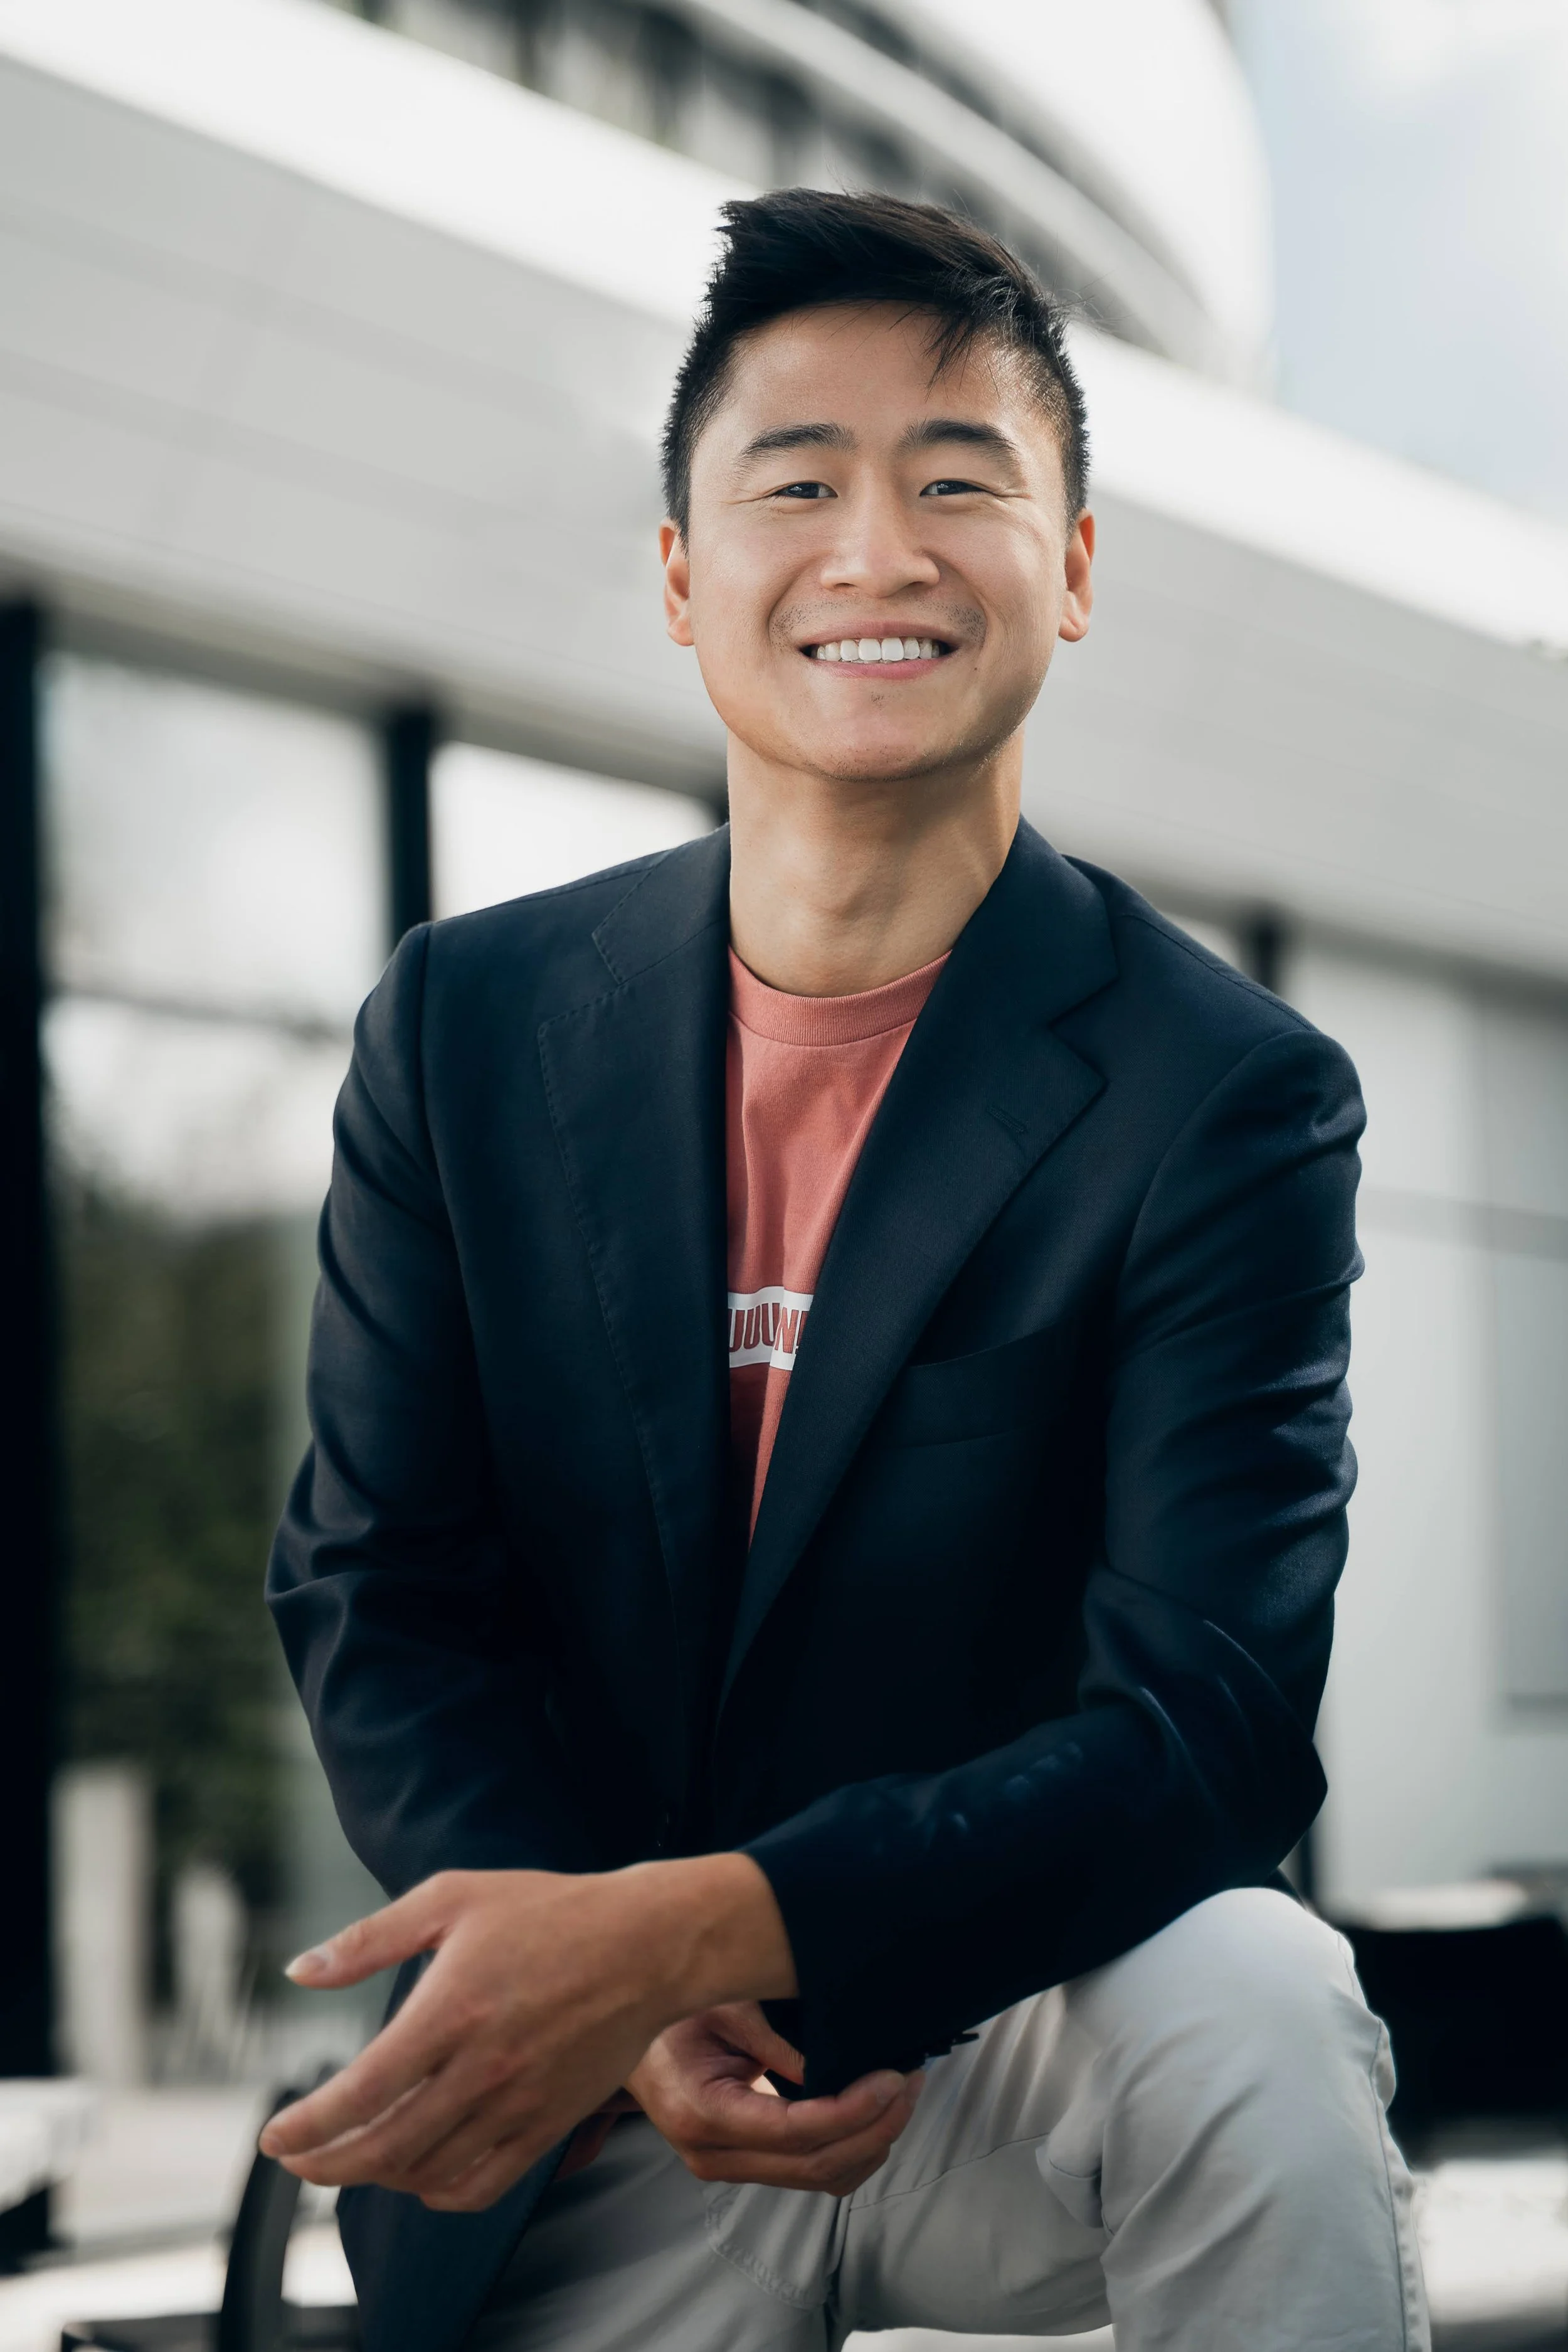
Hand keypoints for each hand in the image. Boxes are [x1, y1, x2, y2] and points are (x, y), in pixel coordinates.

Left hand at [258, 1855, 794, 2212]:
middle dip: (324, 2164)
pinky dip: (436, 2194)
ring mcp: (519, 2104)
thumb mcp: (452, 1898)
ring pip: (426, 2173)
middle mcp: (482, 2069)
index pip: (360, 2094)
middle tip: (295, 2159)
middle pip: (383, 2148)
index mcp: (451, 2010)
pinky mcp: (549, 2125)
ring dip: (375, 2176)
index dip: (306, 2127)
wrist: (647, 1944)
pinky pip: (481, 2185)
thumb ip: (370, 1939)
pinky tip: (416, 2174)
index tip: (273, 2136)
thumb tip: (300, 1970)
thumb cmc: (550, 1912)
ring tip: (349, 2157)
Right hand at [628, 2002, 922, 2194]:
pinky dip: (854, 2148)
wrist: (634, 2044)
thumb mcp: (723, 2007)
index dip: (852, 2110)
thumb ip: (776, 2039)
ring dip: (872, 2142)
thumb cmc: (674, 2014)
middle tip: (910, 2082)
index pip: (793, 2130)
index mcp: (702, 2113)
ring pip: (821, 2180)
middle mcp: (713, 2156)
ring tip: (903, 2092)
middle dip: (875, 2128)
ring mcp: (729, 2168)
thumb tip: (838, 2064)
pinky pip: (813, 2174)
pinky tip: (875, 2110)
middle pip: (815, 2166)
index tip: (892, 2078)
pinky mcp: (746, 2166)